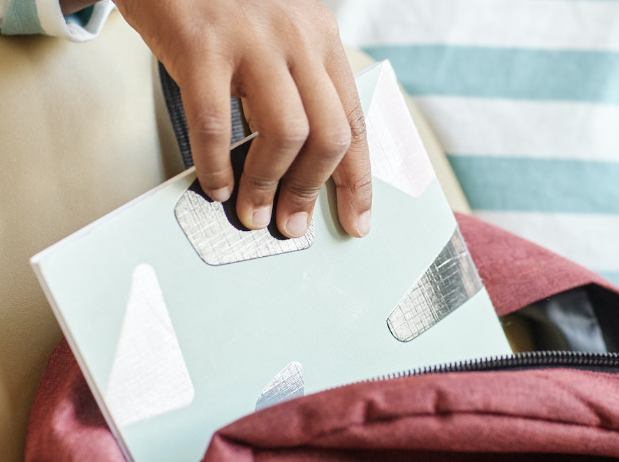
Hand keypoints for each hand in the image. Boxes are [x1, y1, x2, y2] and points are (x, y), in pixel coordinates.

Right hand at [112, 0, 371, 238]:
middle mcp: (297, 37)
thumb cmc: (220, 1)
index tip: (356, 221)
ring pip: (285, 133)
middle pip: (328, 134)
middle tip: (292, 224)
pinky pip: (214, 121)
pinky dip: (216, 164)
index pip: (355, 121)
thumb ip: (294, 84)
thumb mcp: (277, 31)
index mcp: (322, 39)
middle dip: (312, 191)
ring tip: (252, 212)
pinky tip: (216, 185)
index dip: (358, 180)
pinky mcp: (201, 43)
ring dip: (269, 185)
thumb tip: (298, 166)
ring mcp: (251, 39)